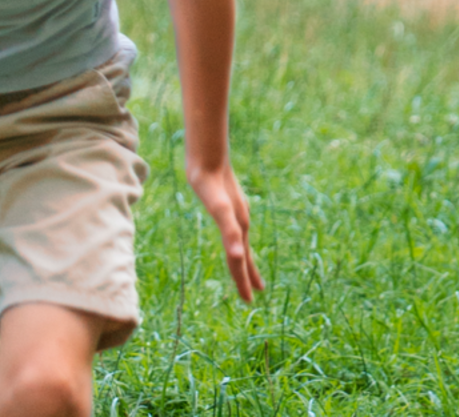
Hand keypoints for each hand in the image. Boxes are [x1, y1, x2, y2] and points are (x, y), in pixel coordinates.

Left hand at [187, 159, 262, 301]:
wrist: (207, 157)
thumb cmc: (209, 183)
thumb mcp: (219, 209)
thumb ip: (229, 231)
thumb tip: (239, 255)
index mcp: (237, 228)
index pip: (239, 261)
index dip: (242, 281)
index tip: (249, 301)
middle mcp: (240, 223)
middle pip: (242, 256)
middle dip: (246, 276)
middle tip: (252, 296)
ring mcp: (235, 214)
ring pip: (240, 244)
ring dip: (244, 261)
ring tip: (247, 273)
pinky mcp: (228, 205)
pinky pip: (234, 231)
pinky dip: (236, 243)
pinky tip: (235, 241)